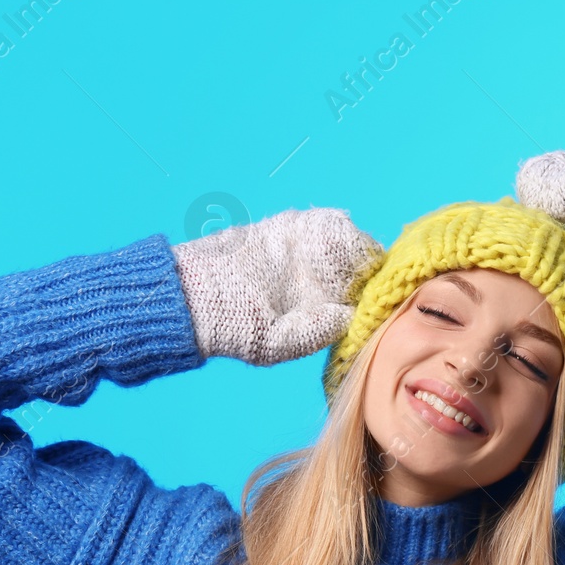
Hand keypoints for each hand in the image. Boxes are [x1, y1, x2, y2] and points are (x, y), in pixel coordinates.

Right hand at [170, 207, 383, 365]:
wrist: (194, 297)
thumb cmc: (234, 328)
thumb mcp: (277, 342)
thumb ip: (315, 331)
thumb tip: (350, 316)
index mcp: (321, 310)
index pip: (360, 296)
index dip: (370, 289)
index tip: (370, 287)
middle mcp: (318, 282)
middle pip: (360, 266)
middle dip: (366, 264)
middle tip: (361, 265)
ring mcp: (304, 254)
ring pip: (346, 241)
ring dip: (351, 242)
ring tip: (342, 249)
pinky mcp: (286, 230)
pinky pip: (321, 222)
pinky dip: (331, 224)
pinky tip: (328, 232)